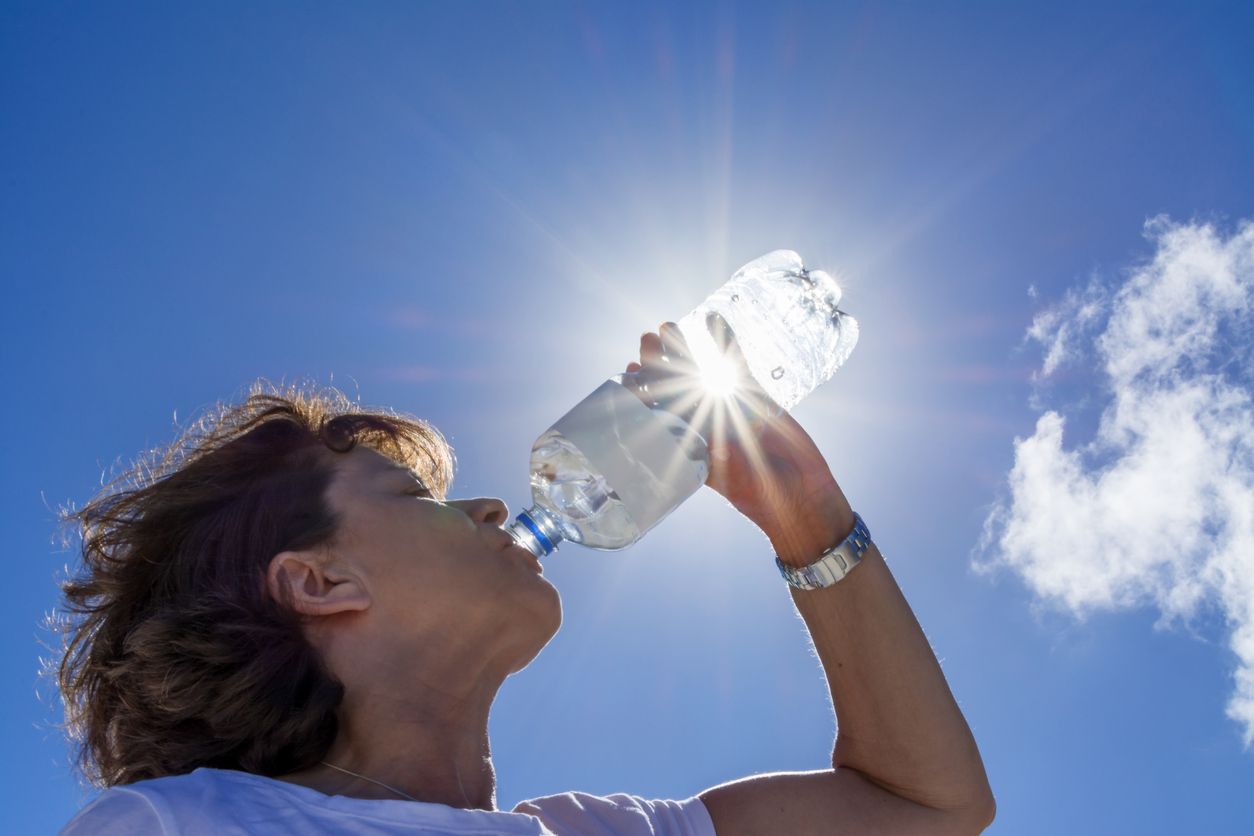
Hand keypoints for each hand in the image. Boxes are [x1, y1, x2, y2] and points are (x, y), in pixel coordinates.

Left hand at [623, 313, 854, 563]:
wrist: (800, 495)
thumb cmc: (758, 494)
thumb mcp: (726, 477)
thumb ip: (708, 454)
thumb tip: (689, 436)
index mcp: (688, 442)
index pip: (658, 410)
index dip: (643, 390)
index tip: (629, 372)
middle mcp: (704, 420)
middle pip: (675, 384)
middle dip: (659, 362)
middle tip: (646, 338)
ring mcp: (728, 404)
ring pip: (702, 368)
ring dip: (685, 347)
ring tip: (668, 326)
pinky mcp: (754, 395)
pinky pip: (736, 363)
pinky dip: (725, 341)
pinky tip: (714, 318)